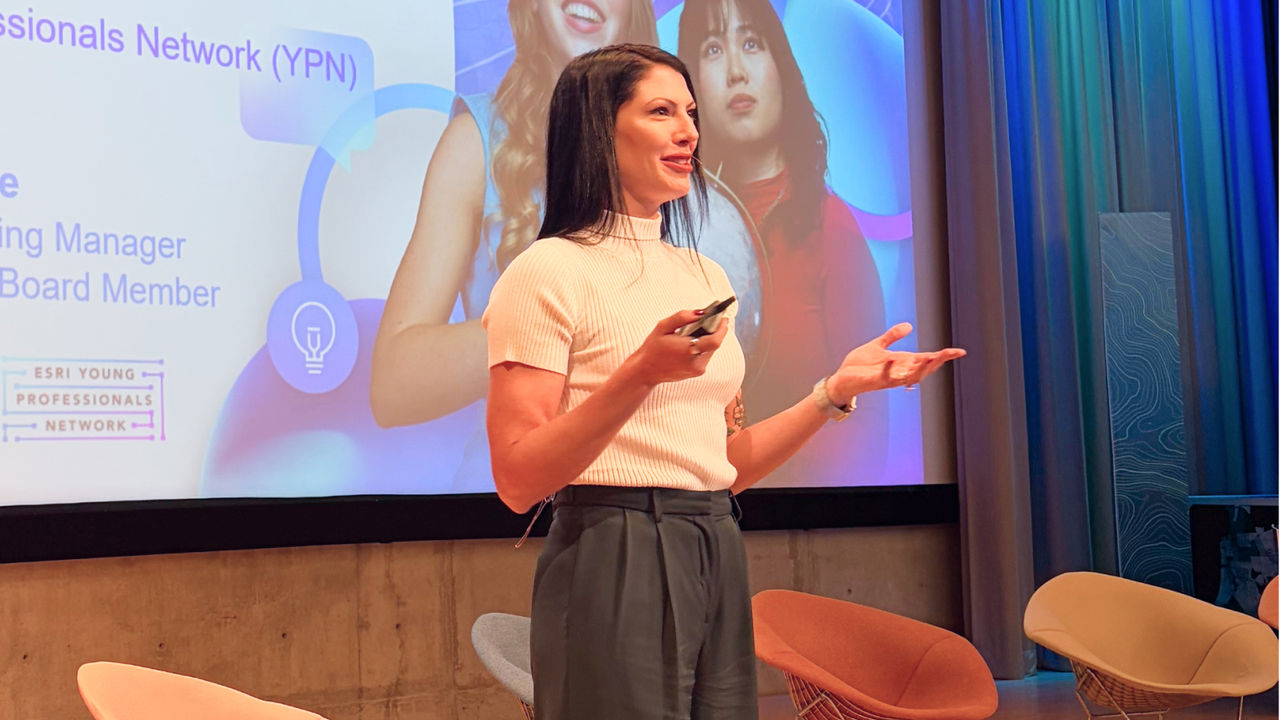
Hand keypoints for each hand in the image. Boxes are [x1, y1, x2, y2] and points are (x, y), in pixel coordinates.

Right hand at [626, 309, 729, 386]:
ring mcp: (698, 369)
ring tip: (699, 329)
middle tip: (713, 319)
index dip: (722, 328)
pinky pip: (706, 355)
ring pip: (711, 349)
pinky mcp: (697, 372)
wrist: (646, 371)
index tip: (723, 317)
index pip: (715, 340)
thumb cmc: (653, 347)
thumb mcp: (663, 327)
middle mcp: (696, 362)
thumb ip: (682, 317)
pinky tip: (693, 341)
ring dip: (708, 338)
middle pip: (715, 343)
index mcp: (687, 350)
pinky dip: (703, 346)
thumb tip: (701, 313)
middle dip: (715, 330)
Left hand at [827, 323, 964, 404]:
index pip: (927, 359)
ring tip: (931, 358)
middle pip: (923, 369)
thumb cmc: (859, 365)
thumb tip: (909, 326)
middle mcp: (898, 372)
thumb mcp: (877, 346)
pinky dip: (889, 369)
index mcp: (901, 363)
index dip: (943, 356)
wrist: (841, 379)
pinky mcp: (874, 382)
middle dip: (936, 363)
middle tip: (948, 354)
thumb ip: (892, 336)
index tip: (960, 352)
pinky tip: (893, 359)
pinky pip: (885, 377)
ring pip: (908, 376)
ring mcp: (887, 378)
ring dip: (919, 368)